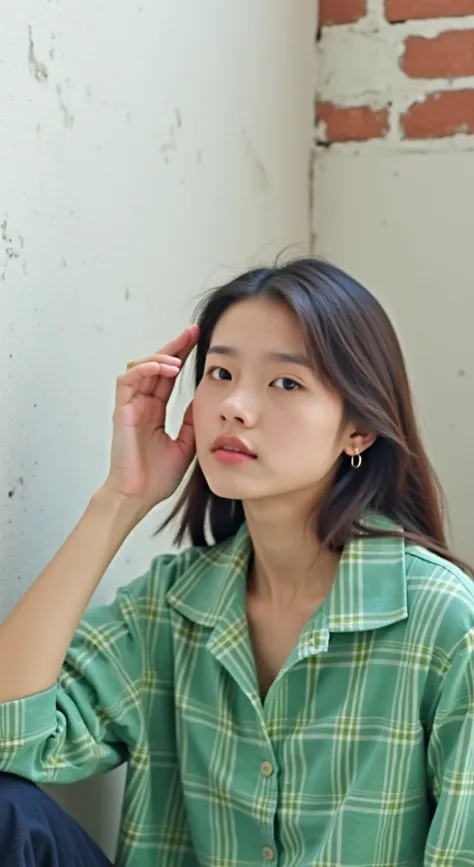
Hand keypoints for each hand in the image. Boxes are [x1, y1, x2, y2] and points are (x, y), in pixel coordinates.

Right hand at [105, 324, 198, 513]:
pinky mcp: (121, 411)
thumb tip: (205, 399)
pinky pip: (128, 380)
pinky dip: (146, 370)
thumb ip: (191, 421)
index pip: (168, 375)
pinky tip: (165, 369)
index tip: (200, 339)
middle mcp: (141, 404)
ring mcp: (130, 406)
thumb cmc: (157, 477)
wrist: (139, 497)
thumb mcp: (187, 444)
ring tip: (179, 359)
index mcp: (154, 411)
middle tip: (193, 331)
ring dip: (160, 358)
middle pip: (156, 365)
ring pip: (140, 367)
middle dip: (174, 345)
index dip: (182, 355)